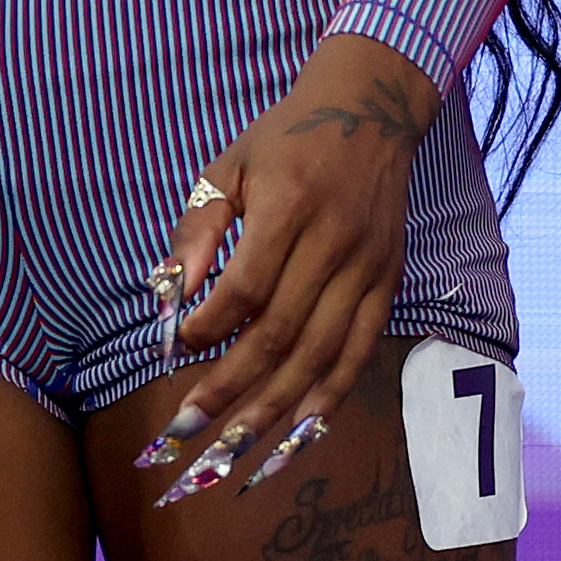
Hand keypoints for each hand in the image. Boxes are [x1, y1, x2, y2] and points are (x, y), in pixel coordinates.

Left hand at [139, 36, 438, 500]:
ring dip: (275, 408)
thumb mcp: (230, 164)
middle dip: (232, 389)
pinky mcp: (388, 283)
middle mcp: (334, 241)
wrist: (370, 109)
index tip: (177, 351)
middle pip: (281, 333)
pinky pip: (359, 352)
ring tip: (234, 451)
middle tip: (188, 430)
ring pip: (320, 355)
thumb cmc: (285, 138)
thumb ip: (200, 227)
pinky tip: (299, 432)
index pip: (248, 286)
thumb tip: (172, 294)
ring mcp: (367, 267)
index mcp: (290, 205)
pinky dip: (330, 397)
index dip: (211, 327)